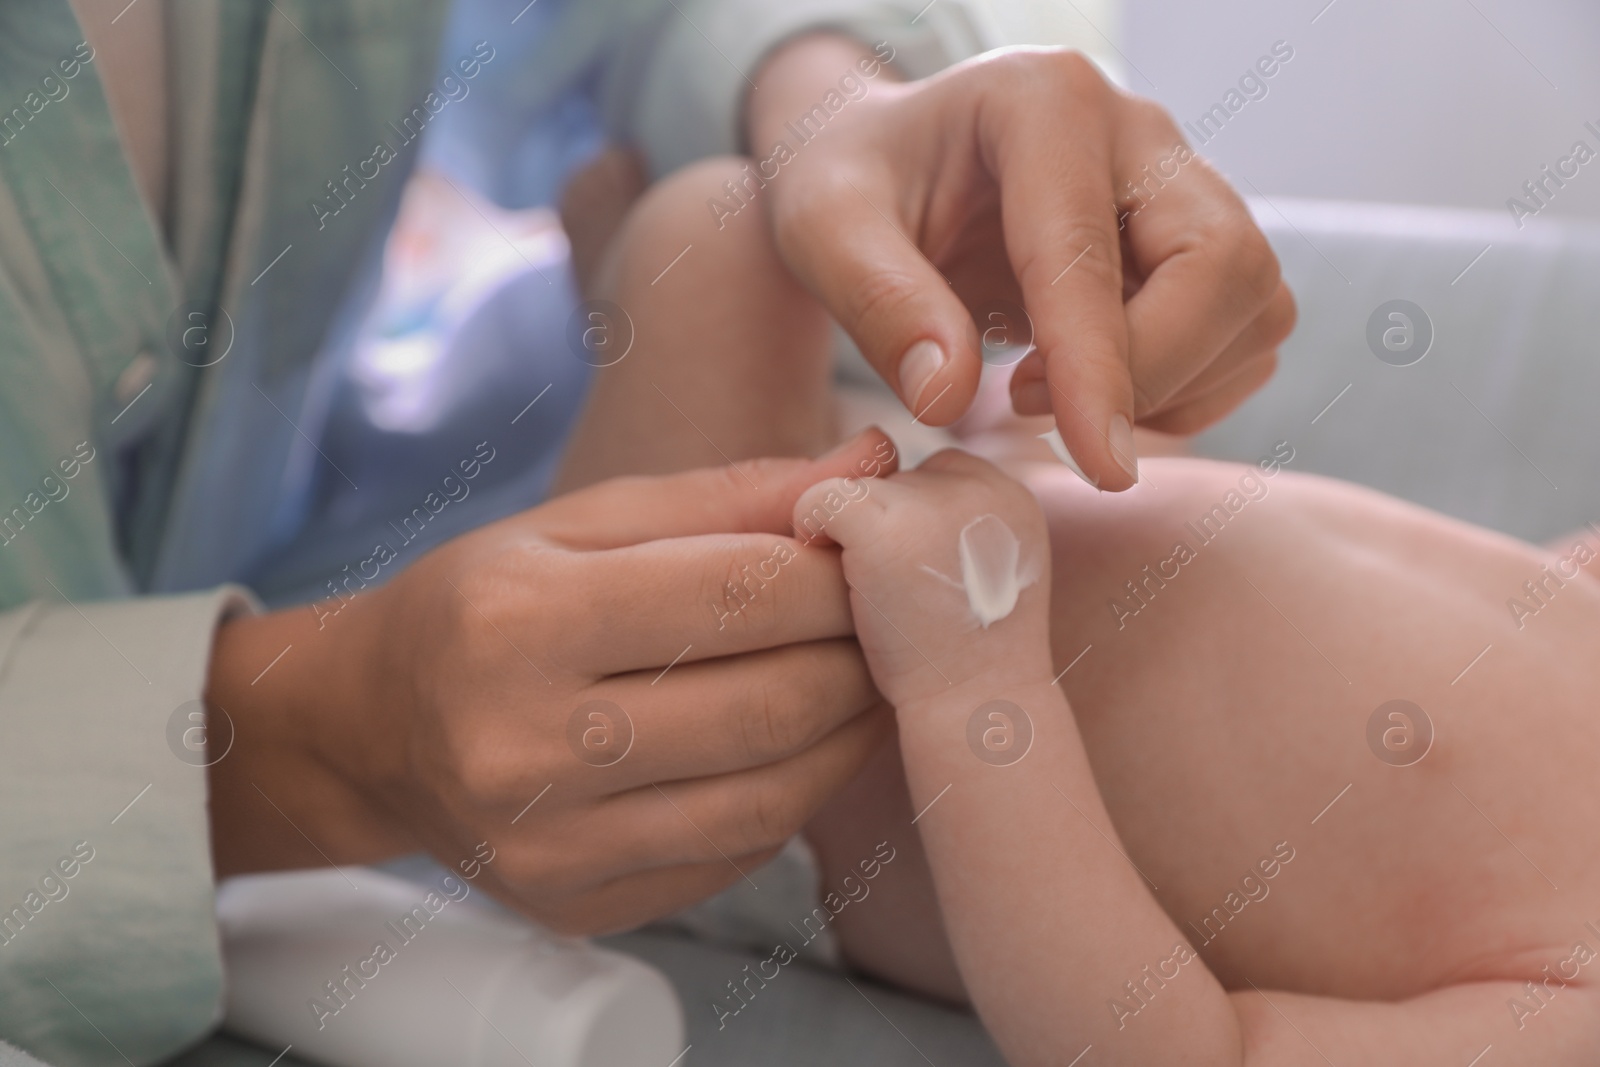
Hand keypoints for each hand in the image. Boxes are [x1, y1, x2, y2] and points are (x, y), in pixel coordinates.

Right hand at [206, 432, 897, 934]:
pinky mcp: (578, 906)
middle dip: (862, 656)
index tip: (881, 553)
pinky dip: (796, 796)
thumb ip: (733, 495)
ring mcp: (551, 844)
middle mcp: (525, 745)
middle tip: (892, 621)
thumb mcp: (585, 521)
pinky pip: (738, 857)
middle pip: (771, 704)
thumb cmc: (486, 600)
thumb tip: (873, 466)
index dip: (842, 573)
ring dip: (850, 734)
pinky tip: (802, 747)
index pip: (740, 594)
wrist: (373, 729)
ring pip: (772, 797)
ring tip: (863, 680)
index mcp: (519, 620)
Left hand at [748, 36, 1295, 489]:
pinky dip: (1187, 390)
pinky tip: (1089, 389)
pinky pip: (1246, 333)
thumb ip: (879, 303)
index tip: (1098, 464)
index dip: (1101, 368)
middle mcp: (1136, 130)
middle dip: (1153, 370)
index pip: (1093, 251)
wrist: (883, 163)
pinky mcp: (1195, 239)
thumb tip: (948, 397)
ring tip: (1043, 391)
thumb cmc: (851, 185)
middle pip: (1224, 264)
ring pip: (1253, 304)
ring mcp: (1179, 182)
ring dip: (1173, 384)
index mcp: (1043, 102)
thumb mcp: (823, 228)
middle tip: (1025, 404)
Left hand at [795, 450, 1052, 711]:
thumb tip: (887, 492)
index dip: (914, 524)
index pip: (938, 474)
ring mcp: (931, 503)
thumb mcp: (980, 575)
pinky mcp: (882, 527)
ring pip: (863, 489)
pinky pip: (821, 498)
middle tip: (900, 598)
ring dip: (854, 538)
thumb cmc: (965, 659)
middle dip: (885, 531)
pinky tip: (830, 577)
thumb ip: (951, 527)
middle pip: (899, 480)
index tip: (918, 580)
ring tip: (877, 598)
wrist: (971, 705)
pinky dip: (811, 528)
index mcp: (1011, 497)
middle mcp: (978, 486)